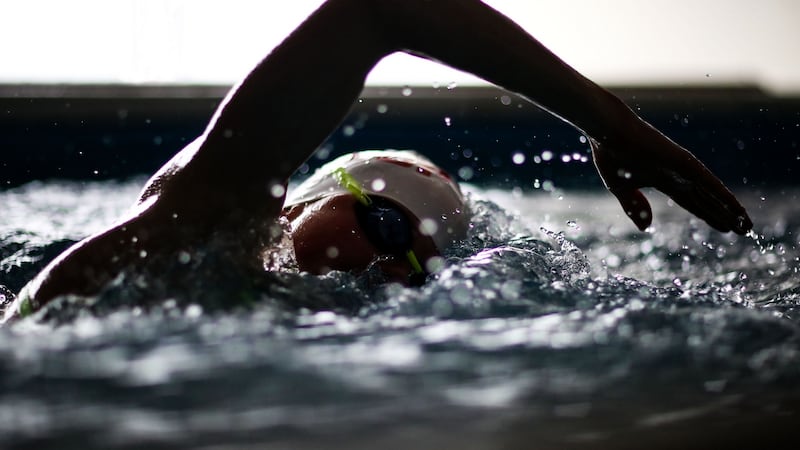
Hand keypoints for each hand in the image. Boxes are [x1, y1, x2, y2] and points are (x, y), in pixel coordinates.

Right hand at [591, 119, 752, 233]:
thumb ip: (633, 207)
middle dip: (724, 215)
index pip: (692, 201)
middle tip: (744, 230)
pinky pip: (709, 183)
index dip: (708, 215)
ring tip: (747, 225)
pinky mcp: (684, 162)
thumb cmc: (610, 155)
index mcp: (662, 180)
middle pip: (707, 200)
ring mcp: (682, 168)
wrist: (607, 132)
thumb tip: (646, 228)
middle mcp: (677, 174)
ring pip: (712, 194)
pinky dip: (724, 197)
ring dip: (731, 210)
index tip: (724, 227)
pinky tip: (737, 209)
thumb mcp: (620, 188)